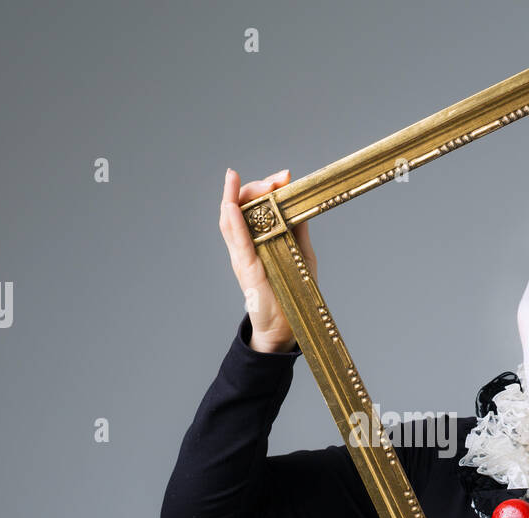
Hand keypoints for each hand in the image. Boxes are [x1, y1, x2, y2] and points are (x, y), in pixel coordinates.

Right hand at [218, 167, 317, 352]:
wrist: (285, 329)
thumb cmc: (290, 293)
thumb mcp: (297, 254)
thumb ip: (296, 231)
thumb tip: (299, 205)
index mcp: (256, 242)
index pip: (252, 207)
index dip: (264, 188)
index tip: (283, 177)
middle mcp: (245, 247)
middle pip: (238, 208)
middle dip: (253, 187)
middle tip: (276, 179)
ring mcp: (243, 258)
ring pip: (230, 220)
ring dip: (235, 196)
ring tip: (238, 179)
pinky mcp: (247, 270)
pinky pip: (237, 243)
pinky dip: (233, 223)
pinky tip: (231, 206)